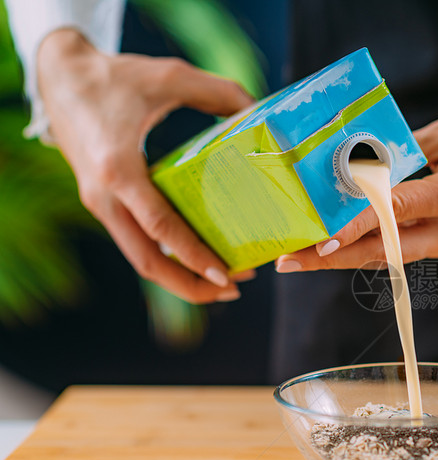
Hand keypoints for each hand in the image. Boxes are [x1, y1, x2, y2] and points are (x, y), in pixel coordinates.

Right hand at [38, 29, 255, 302]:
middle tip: (233, 288)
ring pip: (139, 259)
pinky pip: (135, 242)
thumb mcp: (170, 76)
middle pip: (147, 262)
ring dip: (179, 277)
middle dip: (191, 285)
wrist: (57, 73)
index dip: (194, 255)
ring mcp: (99, 203)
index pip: (160, 227)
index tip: (227, 274)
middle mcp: (103, 195)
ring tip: (221, 281)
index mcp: (118, 169)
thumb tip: (260, 112)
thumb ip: (220, 92)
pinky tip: (196, 256)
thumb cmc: (113, 75)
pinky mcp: (101, 203)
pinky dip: (166, 256)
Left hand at [274, 108, 437, 272]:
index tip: (317, 239)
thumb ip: (413, 149)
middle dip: (332, 259)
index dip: (353, 226)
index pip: (396, 213)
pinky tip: (342, 241)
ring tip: (304, 254)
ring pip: (390, 256)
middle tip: (288, 261)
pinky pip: (405, 249)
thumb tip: (367, 164)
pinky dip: (371, 247)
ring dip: (346, 256)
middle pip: (384, 252)